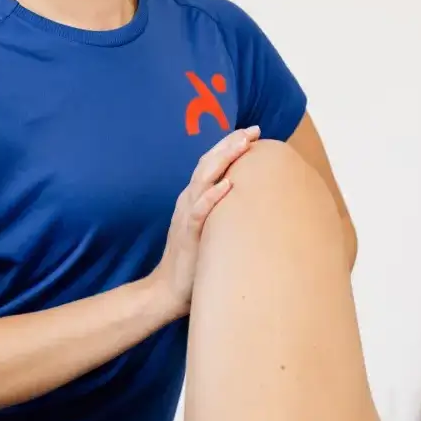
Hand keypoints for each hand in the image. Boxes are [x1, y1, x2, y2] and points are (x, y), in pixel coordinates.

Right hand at [147, 125, 260, 318]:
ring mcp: (187, 216)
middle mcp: (188, 201)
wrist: (168, 290)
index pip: (211, 164)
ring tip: (242, 144)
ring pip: (203, 180)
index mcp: (194, 198)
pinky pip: (199, 212)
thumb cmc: (195, 261)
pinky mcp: (188, 235)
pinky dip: (212, 196)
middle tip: (253, 130)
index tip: (252, 133)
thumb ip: (223, 213)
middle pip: (208, 164)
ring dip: (223, 160)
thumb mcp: (211, 229)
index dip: (229, 145)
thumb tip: (251, 202)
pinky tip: (228, 185)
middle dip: (230, 144)